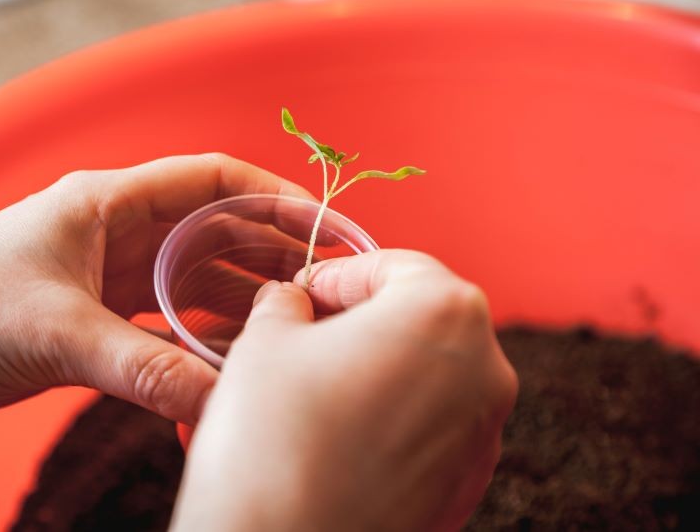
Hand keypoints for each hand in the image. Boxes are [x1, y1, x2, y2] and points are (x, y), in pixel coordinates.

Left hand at [0, 153, 310, 430]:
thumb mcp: (57, 335)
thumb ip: (144, 369)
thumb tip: (221, 404)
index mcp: (108, 204)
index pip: (210, 180)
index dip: (271, 196)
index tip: (320, 227)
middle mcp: (118, 233)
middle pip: (215, 228)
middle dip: (270, 250)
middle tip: (323, 284)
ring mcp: (112, 275)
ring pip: (198, 275)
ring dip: (243, 294)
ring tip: (291, 321)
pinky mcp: (101, 316)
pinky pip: (172, 317)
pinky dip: (206, 332)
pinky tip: (234, 354)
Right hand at [172, 250, 517, 531]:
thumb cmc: (273, 439)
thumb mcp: (265, 341)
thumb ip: (286, 303)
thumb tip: (293, 302)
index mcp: (445, 311)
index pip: (395, 266)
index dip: (340, 275)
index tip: (304, 293)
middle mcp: (486, 369)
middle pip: (421, 318)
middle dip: (364, 319)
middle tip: (308, 333)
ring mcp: (484, 434)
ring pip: (430, 374)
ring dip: (380, 368)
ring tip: (318, 386)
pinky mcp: (468, 486)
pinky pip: (433, 428)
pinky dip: (394, 418)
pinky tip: (342, 434)